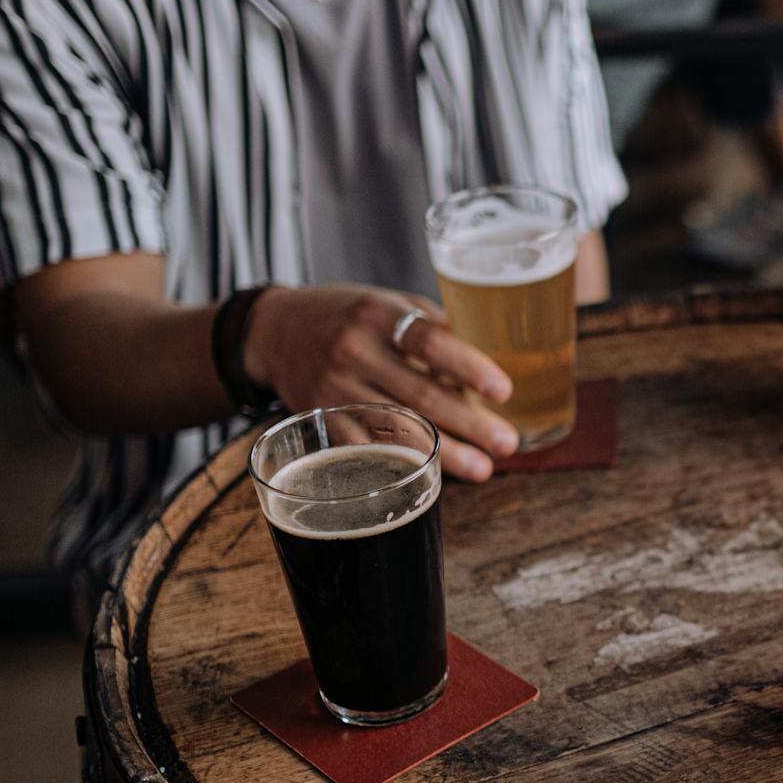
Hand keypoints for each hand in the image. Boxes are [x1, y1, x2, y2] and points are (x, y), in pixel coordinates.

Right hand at [242, 286, 516, 480]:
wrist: (274, 331)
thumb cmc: (350, 316)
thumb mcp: (389, 305)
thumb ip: (435, 328)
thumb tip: (494, 360)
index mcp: (377, 315)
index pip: (429, 341)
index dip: (469, 367)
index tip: (504, 392)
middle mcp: (353, 352)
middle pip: (420, 394)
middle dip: (470, 424)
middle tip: (508, 443)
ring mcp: (335, 390)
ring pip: (396, 429)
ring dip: (445, 454)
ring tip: (483, 468)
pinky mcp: (321, 420)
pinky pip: (366, 449)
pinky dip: (402, 464)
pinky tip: (432, 477)